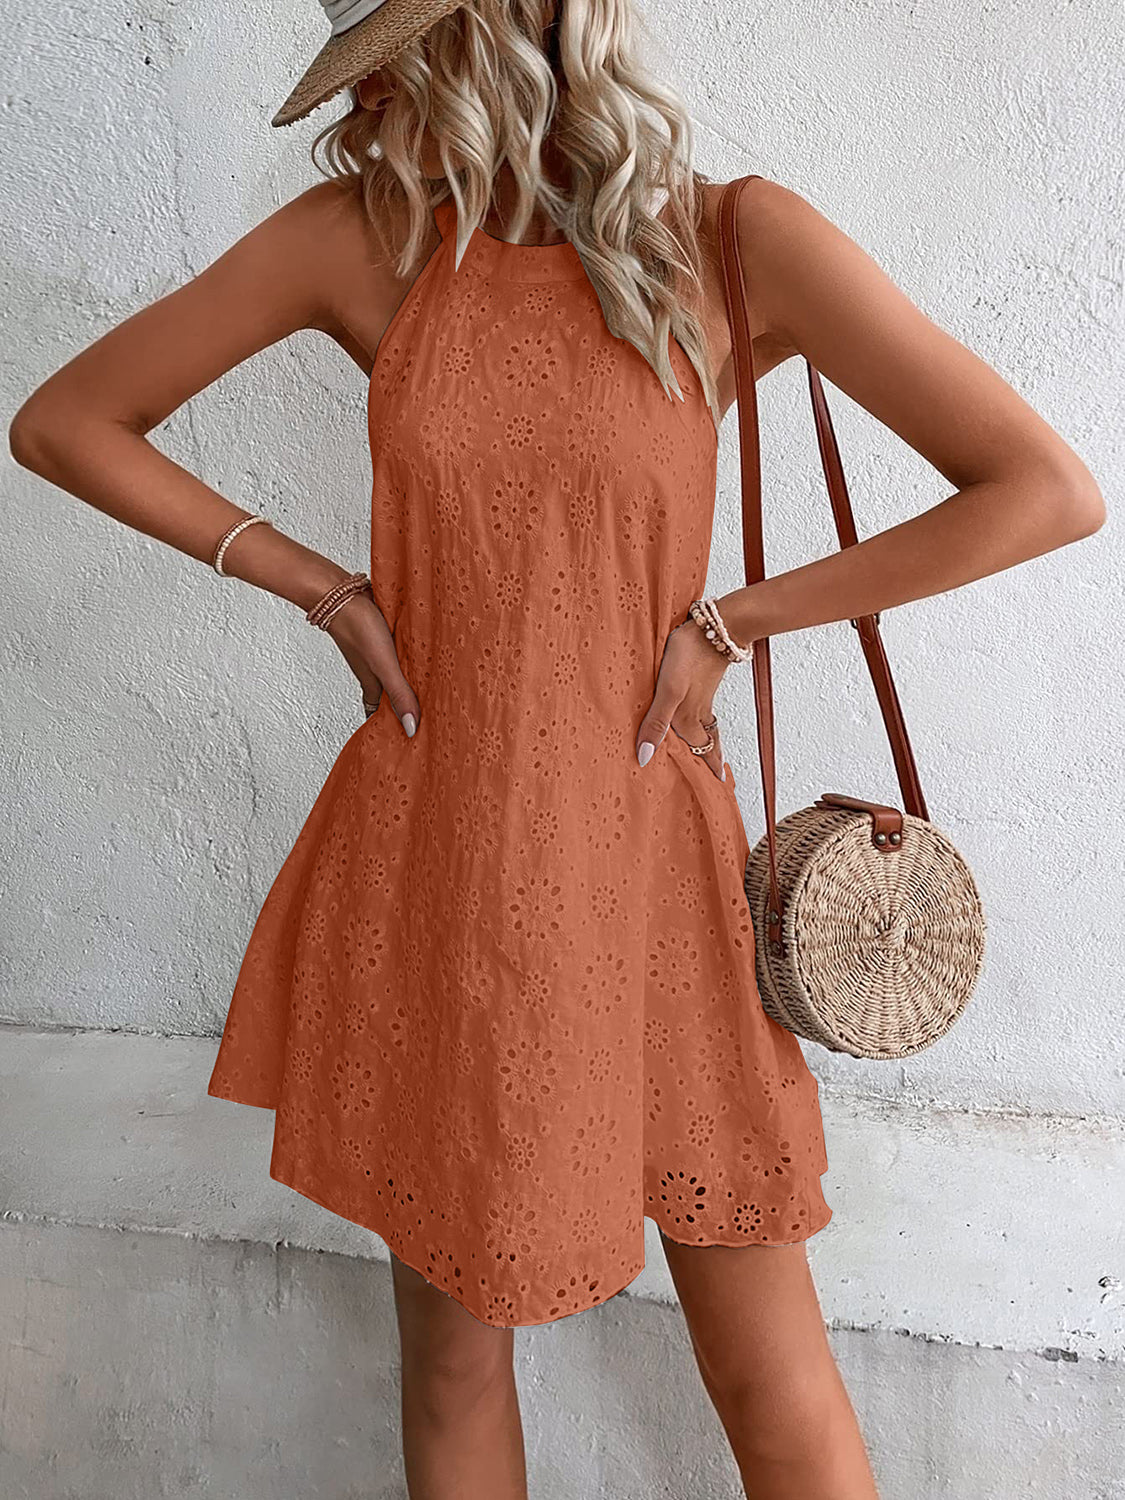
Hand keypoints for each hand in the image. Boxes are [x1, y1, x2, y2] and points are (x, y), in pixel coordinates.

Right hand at [324, 591, 420, 736]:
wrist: (338, 592)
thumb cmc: (359, 627)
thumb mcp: (385, 665)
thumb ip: (399, 694)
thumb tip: (410, 729)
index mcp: (372, 683)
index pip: (379, 713)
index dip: (389, 725)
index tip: (403, 738)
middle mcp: (372, 670)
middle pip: (386, 695)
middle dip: (400, 707)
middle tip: (419, 718)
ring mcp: (374, 652)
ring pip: (389, 673)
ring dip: (402, 683)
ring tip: (422, 691)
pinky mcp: (378, 634)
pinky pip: (392, 653)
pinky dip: (402, 660)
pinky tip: (414, 656)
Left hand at [636, 619, 734, 780]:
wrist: (717, 628)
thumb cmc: (689, 657)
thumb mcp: (668, 692)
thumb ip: (657, 723)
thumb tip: (645, 758)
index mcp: (688, 719)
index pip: (700, 752)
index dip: (708, 770)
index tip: (718, 788)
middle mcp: (697, 712)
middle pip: (706, 743)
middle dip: (710, 761)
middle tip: (717, 778)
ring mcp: (702, 697)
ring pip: (707, 727)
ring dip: (709, 743)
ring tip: (712, 755)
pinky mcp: (702, 682)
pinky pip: (705, 710)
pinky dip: (706, 722)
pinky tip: (700, 716)